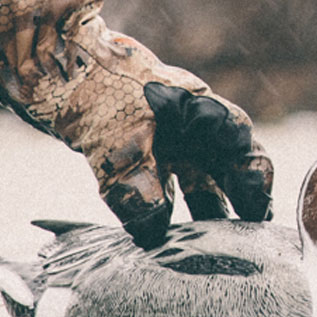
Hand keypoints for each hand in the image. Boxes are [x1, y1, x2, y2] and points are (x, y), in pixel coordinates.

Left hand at [60, 63, 274, 248]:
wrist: (60, 69)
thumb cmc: (98, 89)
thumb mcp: (119, 140)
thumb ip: (138, 186)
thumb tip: (152, 234)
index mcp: (196, 106)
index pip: (239, 139)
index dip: (253, 174)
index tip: (255, 209)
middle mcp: (188, 122)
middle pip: (226, 162)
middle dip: (237, 198)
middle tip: (246, 237)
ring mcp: (166, 136)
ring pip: (196, 177)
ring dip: (204, 209)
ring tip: (211, 246)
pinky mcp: (143, 151)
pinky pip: (164, 185)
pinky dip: (165, 210)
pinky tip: (160, 237)